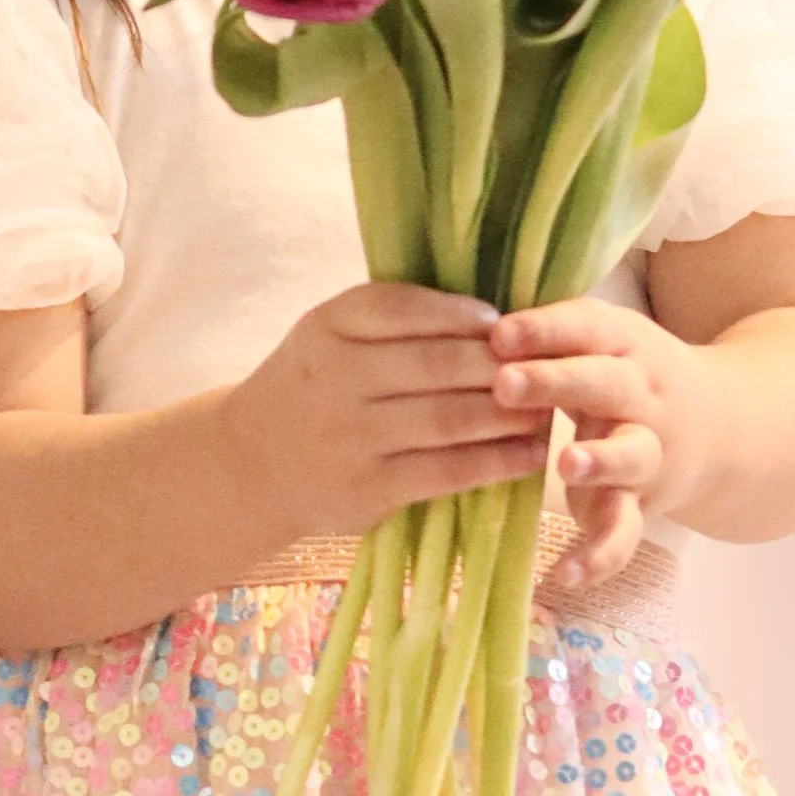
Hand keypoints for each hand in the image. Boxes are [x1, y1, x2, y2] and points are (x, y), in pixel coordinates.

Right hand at [228, 282, 552, 545]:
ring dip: (508, 415)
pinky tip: (525, 455)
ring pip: (449, 419)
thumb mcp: (329, 337)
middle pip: (436, 364)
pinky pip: (446, 471)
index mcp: (327, 327)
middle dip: (500, 365)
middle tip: (543, 367)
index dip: (463, 314)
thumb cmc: (312, 388)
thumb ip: (392, 320)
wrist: (250, 464)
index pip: (404, 307)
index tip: (505, 323)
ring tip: (545, 411)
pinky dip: (494, 462)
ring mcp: (349, 436)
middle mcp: (334, 378)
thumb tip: (496, 316)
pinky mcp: (367, 488)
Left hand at [488, 298, 718, 577]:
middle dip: (556, 383)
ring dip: (600, 460)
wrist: (722, 427)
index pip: (584, 328)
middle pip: (604, 384)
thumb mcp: (597, 341)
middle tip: (504, 385)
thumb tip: (464, 322)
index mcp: (623, 344)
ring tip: (566, 464)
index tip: (497, 334)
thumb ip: (546, 333)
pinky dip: (601, 555)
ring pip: (631, 455)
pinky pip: (626, 532)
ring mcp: (646, 451)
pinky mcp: (641, 504)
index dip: (543, 330)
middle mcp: (641, 395)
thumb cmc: (622, 373)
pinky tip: (566, 574)